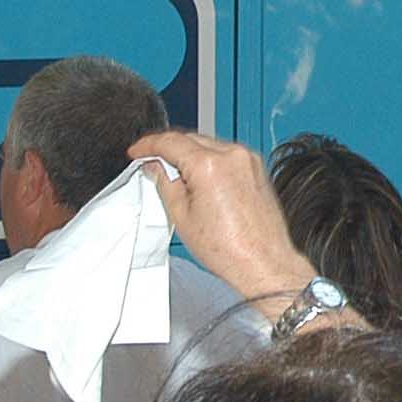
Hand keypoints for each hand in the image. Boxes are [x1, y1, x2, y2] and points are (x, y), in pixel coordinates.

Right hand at [129, 132, 317, 305]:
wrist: (263, 262)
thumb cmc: (229, 248)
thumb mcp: (181, 216)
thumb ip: (164, 183)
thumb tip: (156, 167)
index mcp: (210, 165)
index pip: (170, 141)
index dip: (148, 145)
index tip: (138, 151)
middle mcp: (232, 156)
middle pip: (190, 139)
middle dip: (168, 149)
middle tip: (152, 164)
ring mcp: (248, 160)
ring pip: (209, 144)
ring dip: (190, 154)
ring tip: (177, 178)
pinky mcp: (257, 168)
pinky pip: (226, 154)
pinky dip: (210, 160)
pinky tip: (200, 180)